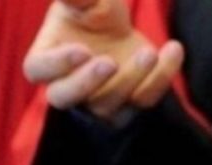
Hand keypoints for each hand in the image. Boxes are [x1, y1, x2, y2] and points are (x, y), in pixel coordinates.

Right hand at [24, 0, 183, 120]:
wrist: (119, 27)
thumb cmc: (92, 12)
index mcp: (45, 59)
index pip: (38, 70)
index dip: (57, 64)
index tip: (82, 50)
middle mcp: (67, 87)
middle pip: (65, 98)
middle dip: (88, 82)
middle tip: (110, 62)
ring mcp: (99, 102)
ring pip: (111, 105)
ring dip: (133, 79)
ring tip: (148, 52)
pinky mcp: (130, 105)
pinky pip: (147, 99)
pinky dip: (162, 76)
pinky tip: (173, 49)